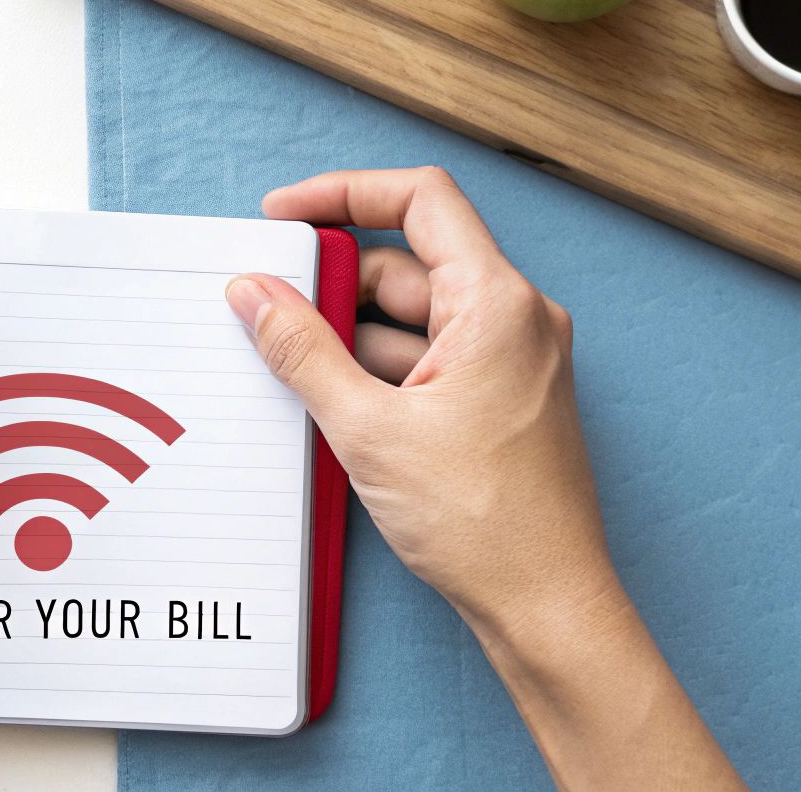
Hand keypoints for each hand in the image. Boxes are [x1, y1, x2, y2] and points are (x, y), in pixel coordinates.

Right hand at [225, 167, 604, 628]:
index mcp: (498, 304)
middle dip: (333, 285)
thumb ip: (302, 350)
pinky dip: (376, 371)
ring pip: (412, 317)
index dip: (343, 193)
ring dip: (349, 337)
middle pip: (407, 264)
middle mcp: (514, 320)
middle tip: (269, 311)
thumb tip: (254, 293)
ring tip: (292, 372)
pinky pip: (426, 359)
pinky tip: (331, 405)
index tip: (284, 215)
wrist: (545, 606)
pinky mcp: (498, 401)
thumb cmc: (484, 523)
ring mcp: (510, 362)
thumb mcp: (367, 428)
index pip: (420, 200)